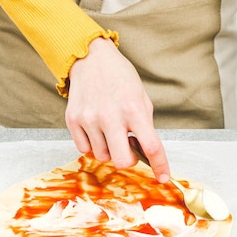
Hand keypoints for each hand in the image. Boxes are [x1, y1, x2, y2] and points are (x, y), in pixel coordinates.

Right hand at [65, 37, 170, 182]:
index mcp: (133, 109)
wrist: (90, 58)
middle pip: (122, 161)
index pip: (151, 146)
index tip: (163, 177)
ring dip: (109, 149)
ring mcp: (89, 119)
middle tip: (128, 147)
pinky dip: (92, 144)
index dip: (160, 166)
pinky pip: (84, 149)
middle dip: (128, 160)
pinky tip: (95, 128)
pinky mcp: (73, 120)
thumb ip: (144, 125)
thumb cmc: (120, 78)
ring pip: (102, 156)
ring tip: (109, 129)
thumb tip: (145, 154)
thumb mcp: (141, 97)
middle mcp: (110, 116)